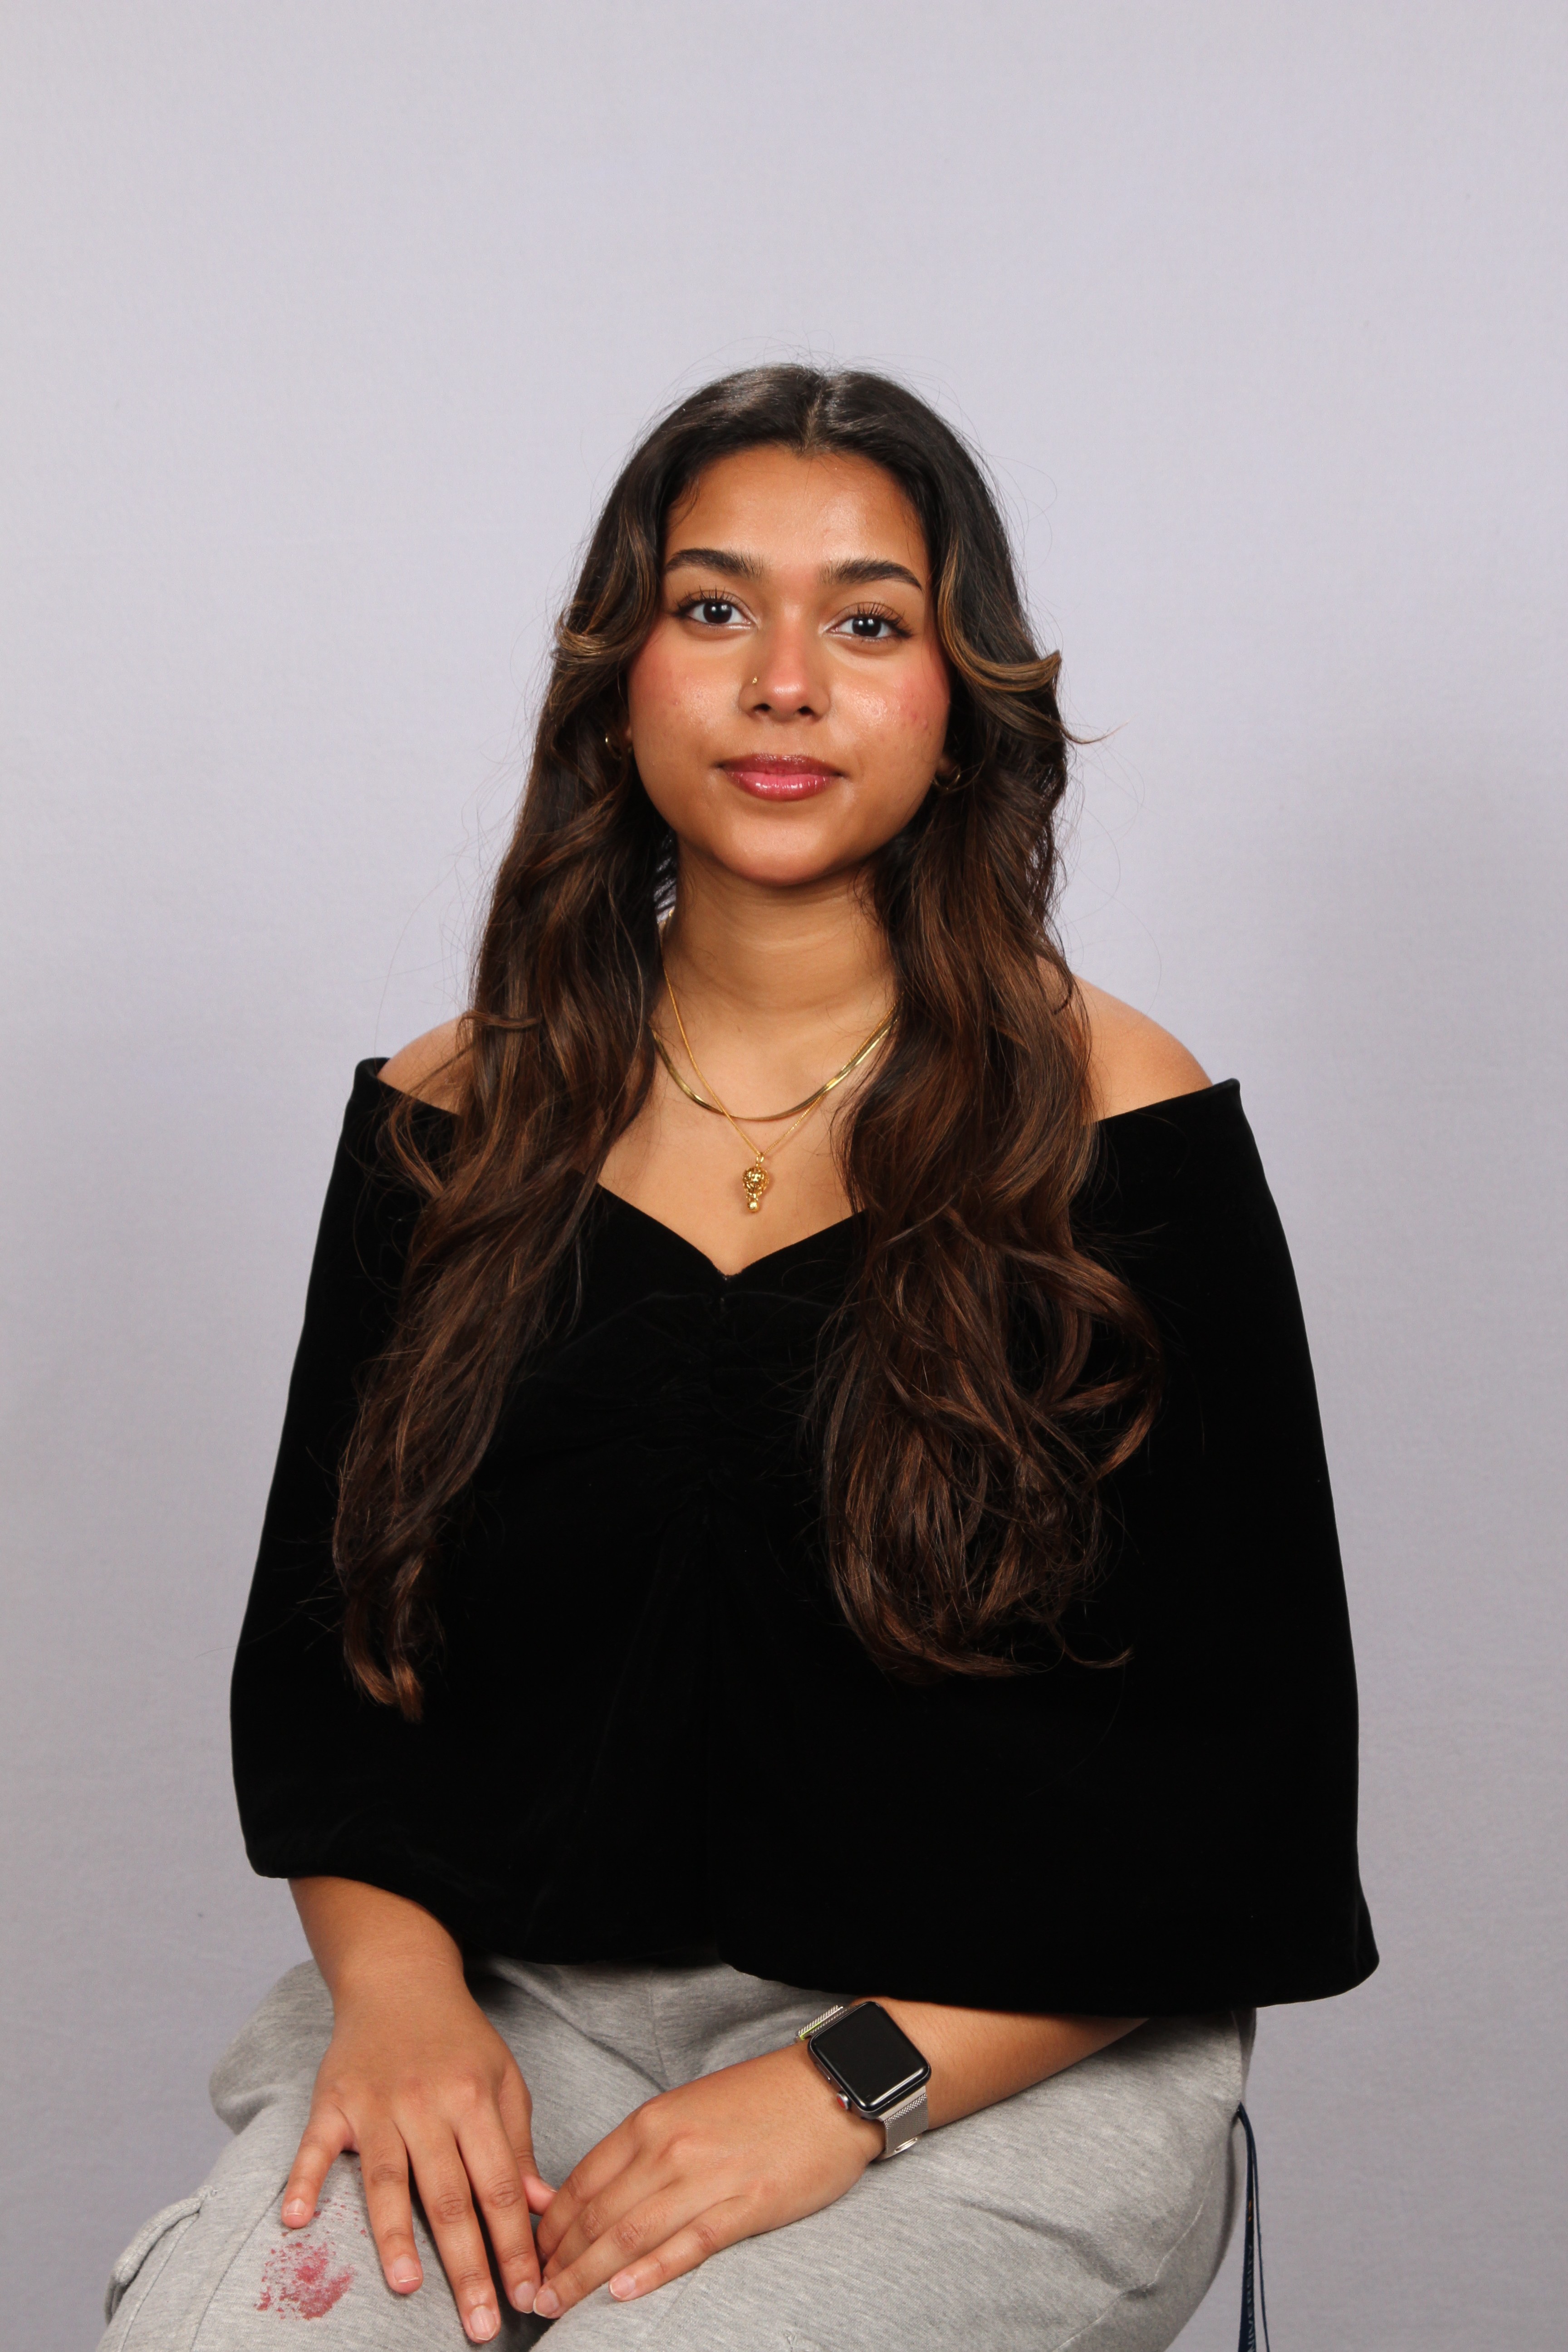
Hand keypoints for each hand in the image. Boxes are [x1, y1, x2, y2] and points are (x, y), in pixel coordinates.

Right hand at [282, 1946, 553, 2340]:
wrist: (399, 1978)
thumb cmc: (457, 2039)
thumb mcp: (502, 2080)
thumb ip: (517, 2145)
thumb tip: (541, 2207)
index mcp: (473, 2099)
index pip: (499, 2186)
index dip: (515, 2245)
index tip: (529, 2296)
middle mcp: (425, 2103)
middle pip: (447, 2196)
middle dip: (467, 2265)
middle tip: (481, 2327)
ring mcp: (375, 2103)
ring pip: (386, 2179)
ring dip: (394, 2236)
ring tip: (408, 2288)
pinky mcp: (332, 2100)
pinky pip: (315, 2147)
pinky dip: (304, 2182)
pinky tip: (297, 2221)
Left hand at [530, 2039, 879, 2318]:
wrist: (829, 2088)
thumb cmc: (760, 2101)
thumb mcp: (689, 2110)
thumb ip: (644, 2148)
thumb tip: (600, 2193)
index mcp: (652, 2121)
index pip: (582, 2181)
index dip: (548, 2226)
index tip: (531, 2257)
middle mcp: (670, 2148)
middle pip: (596, 2214)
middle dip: (557, 2261)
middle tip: (532, 2296)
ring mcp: (708, 2177)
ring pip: (629, 2234)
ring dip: (585, 2276)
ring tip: (557, 2306)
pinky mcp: (747, 2203)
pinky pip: (689, 2244)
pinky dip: (651, 2271)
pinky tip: (622, 2293)